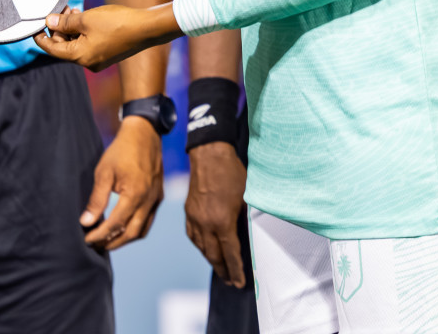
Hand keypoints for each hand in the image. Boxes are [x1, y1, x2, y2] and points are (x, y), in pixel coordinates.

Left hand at [34, 4, 179, 71]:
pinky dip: (82, 32)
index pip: (52, 50)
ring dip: (71, 28)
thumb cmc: (117, 23)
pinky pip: (88, 44)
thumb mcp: (87, 18)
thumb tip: (49, 21)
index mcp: (81, 57)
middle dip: (58, 29)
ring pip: (76, 44)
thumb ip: (66, 21)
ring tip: (71, 9)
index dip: (41, 37)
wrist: (147, 28)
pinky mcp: (108, 53)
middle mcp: (88, 62)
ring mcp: (99, 59)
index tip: (33, 27)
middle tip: (58, 9)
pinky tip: (83, 17)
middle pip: (64, 48)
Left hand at [81, 116, 163, 249]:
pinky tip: (123, 227)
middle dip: (113, 243)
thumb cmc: (121, 150)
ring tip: (108, 241)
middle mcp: (148, 201)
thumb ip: (96, 199)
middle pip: (131, 234)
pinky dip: (136, 229)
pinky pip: (148, 220)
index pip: (116, 225)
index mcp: (135, 196)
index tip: (87, 239)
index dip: (100, 235)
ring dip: (125, 239)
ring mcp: (156, 200)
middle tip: (96, 246)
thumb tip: (86, 222)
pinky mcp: (158, 196)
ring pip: (142, 230)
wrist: (144, 133)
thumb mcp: (103, 172)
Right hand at [185, 142, 247, 286]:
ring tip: (220, 268)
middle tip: (230, 281)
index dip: (236, 271)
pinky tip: (206, 248)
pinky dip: (200, 246)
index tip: (240, 283)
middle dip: (223, 271)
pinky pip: (192, 236)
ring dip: (211, 260)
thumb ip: (246, 221)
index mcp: (222, 222)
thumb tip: (249, 237)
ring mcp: (194, 218)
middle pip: (213, 255)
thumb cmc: (232, 174)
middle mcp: (205, 224)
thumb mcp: (246, 198)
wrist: (209, 154)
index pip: (230, 254)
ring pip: (201, 248)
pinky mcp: (188, 211)